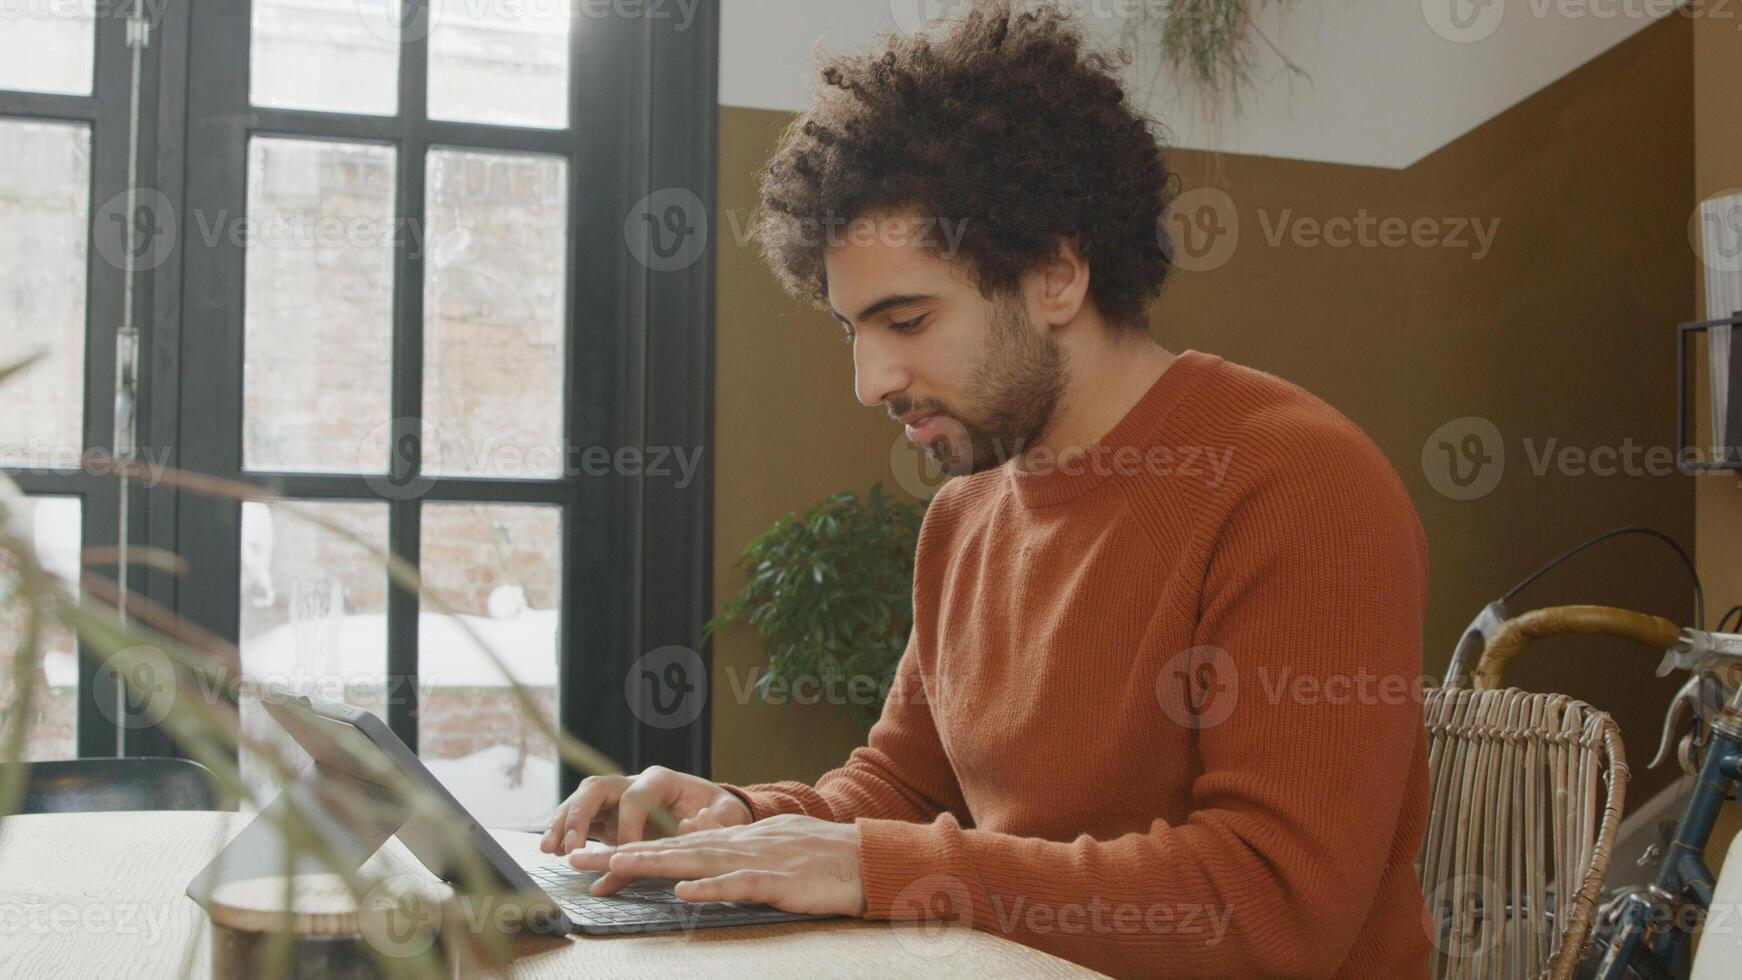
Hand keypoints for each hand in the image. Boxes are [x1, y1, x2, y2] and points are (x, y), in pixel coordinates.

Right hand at [538, 766, 752, 854]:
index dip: (629, 823)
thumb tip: (690, 824)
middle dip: (580, 815)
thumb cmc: (718, 813)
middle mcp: (632, 783)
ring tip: (549, 849)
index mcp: (661, 780)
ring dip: (562, 823)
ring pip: (581, 801)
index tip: (629, 852)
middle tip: (571, 847)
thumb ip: (714, 820)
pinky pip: (579, 820)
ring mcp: (616, 799)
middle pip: (597, 787)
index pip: (636, 795)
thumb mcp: (727, 815)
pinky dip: (564, 833)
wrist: (710, 813)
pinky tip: (552, 851)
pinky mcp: (606, 816)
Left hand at [566, 813, 866, 917]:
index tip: (589, 855)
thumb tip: (691, 825)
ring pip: (694, 861)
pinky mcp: (776, 881)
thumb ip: (727, 835)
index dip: (628, 848)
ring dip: (653, 863)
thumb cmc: (814, 855)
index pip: (670, 843)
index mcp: (729, 839)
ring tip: (613, 866)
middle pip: (669, 848)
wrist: (861, 856)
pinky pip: (738, 886)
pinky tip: (684, 894)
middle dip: (620, 853)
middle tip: (576, 860)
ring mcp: (754, 860)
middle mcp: (733, 844)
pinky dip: (711, 889)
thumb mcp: (764, 841)